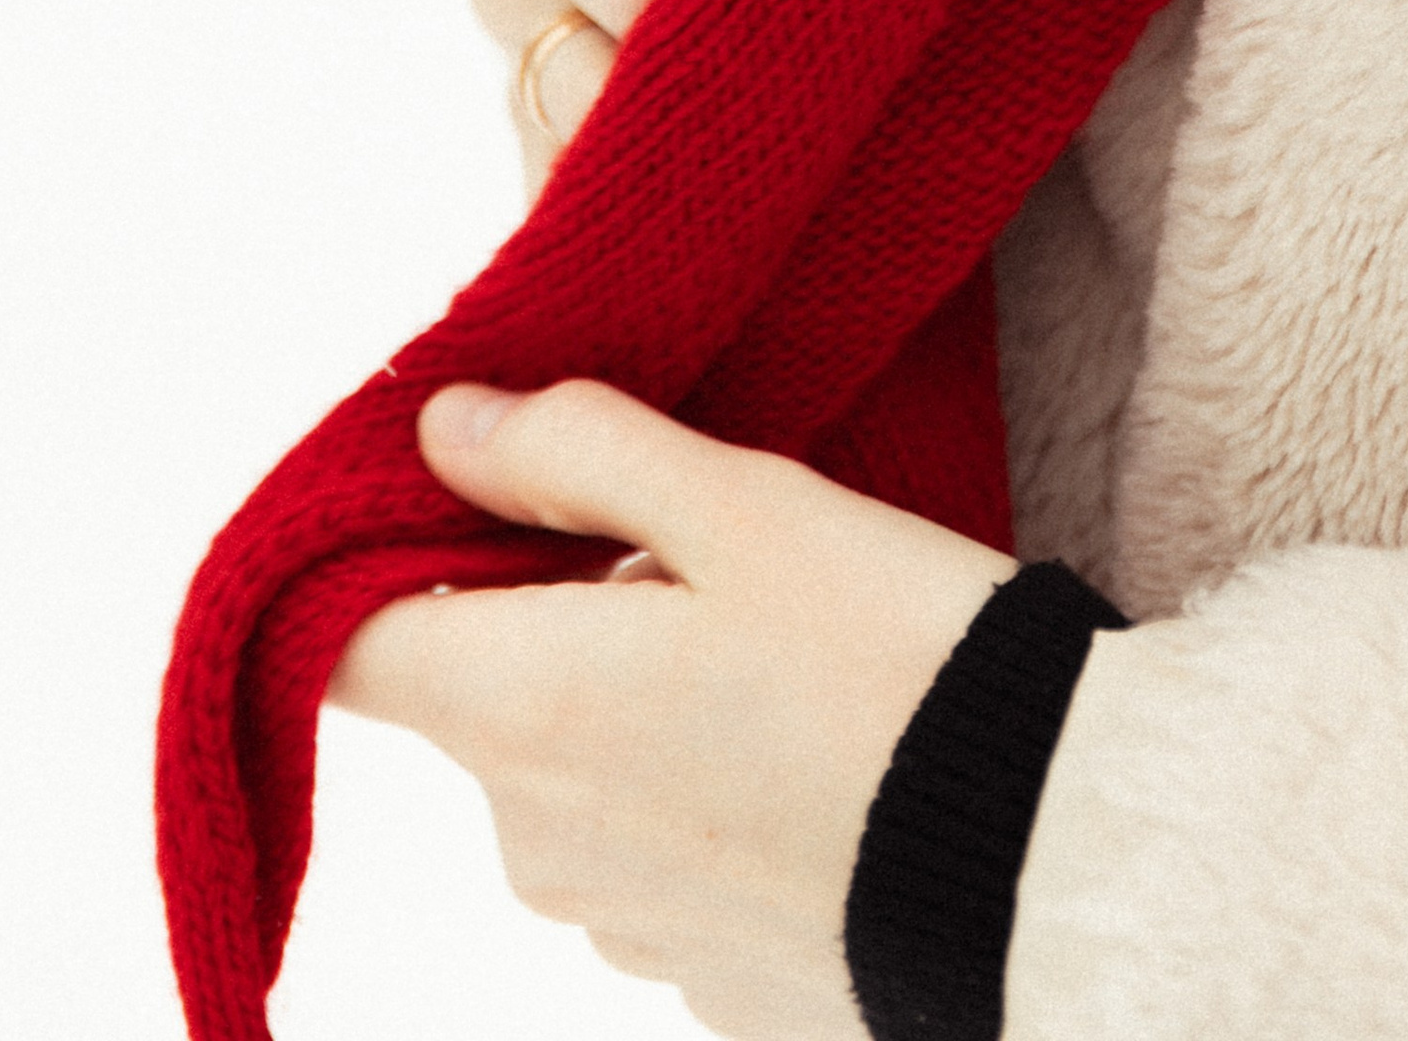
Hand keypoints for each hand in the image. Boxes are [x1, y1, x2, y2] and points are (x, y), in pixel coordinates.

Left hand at [329, 380, 1013, 1038]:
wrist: (1056, 863)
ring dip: (636, 707)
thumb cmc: (896, 660)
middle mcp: (539, 843)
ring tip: (784, 657)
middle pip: (480, 700)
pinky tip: (815, 754)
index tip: (498, 504)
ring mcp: (620, 926)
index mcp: (521, 712)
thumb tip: (446, 430)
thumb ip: (576, 452)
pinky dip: (706, 796)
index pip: (351, 646)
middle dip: (558, 618)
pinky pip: (659, 856)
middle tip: (706, 560)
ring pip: (574, 778)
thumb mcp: (742, 504)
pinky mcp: (704, 977)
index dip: (393, 561)